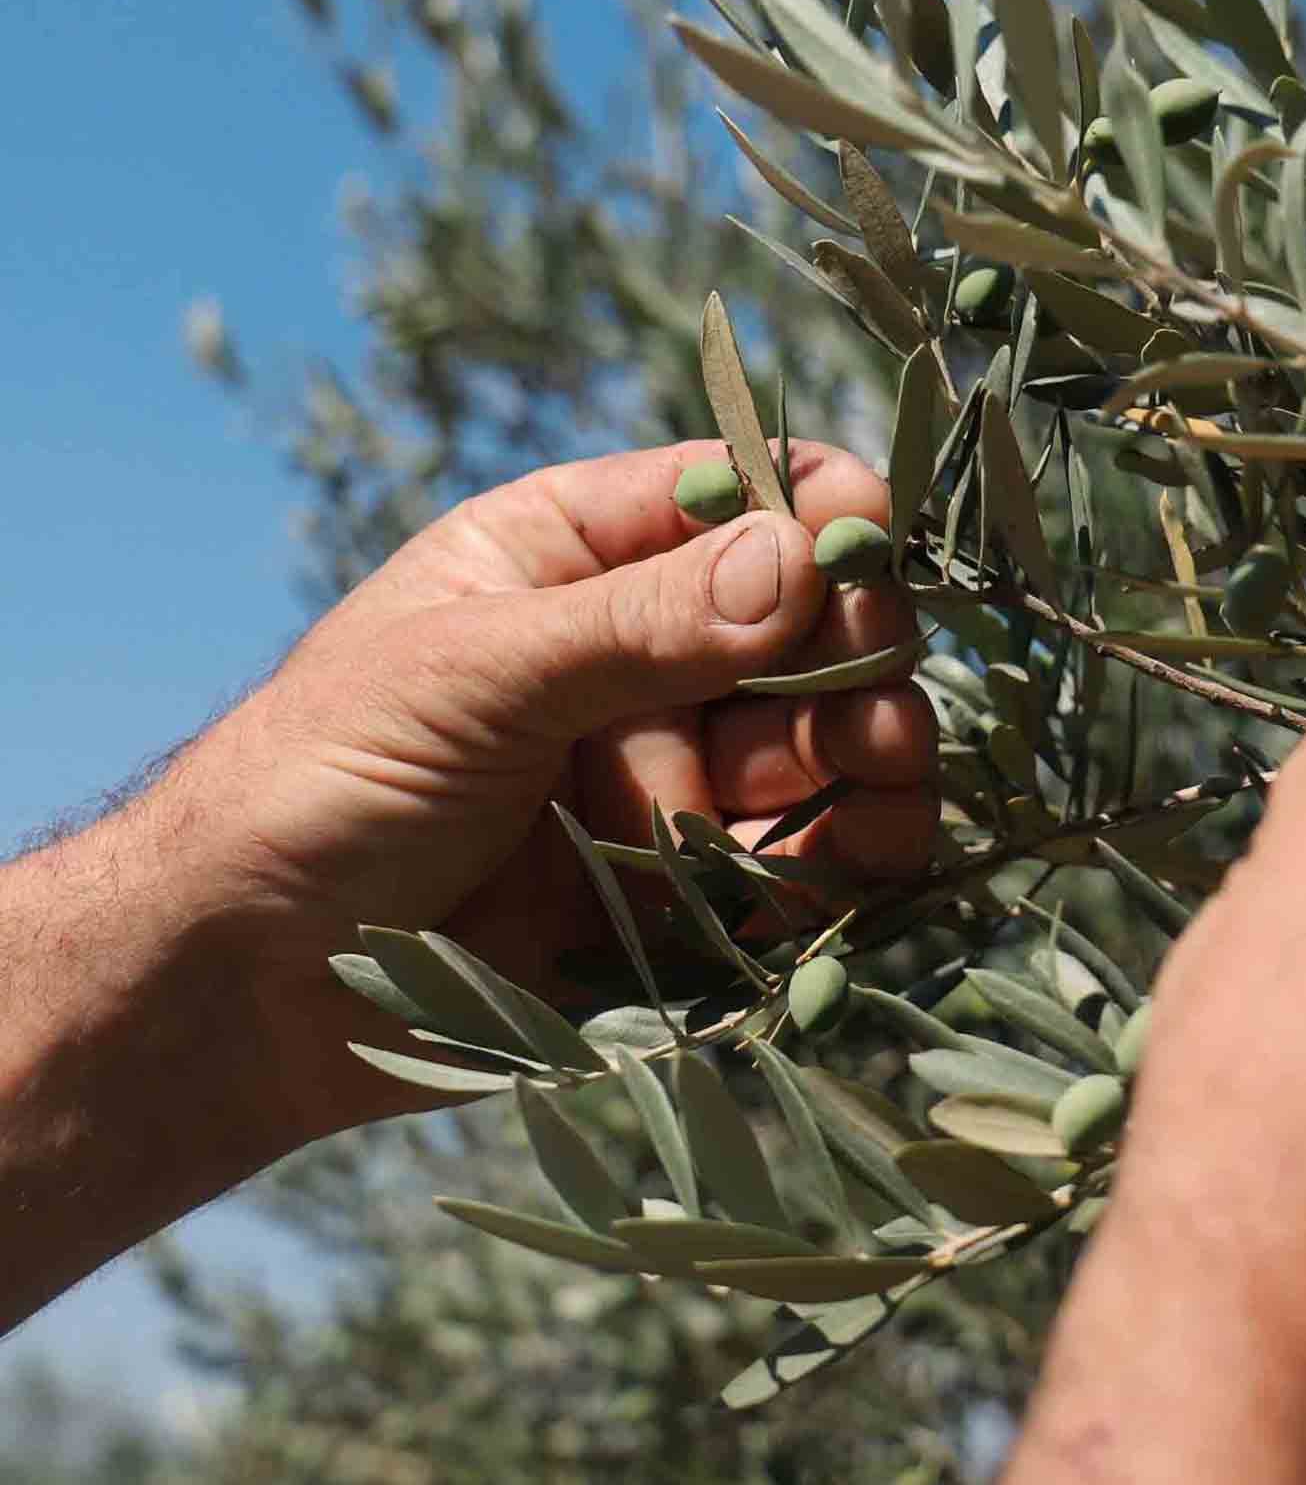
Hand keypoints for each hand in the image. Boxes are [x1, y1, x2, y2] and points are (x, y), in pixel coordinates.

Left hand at [160, 440, 936, 1155]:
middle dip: (850, 658)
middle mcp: (636, 658)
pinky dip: (846, 868)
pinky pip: (802, 868)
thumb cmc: (316, 783)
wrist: (246, 989)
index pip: (730, 496)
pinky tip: (861, 870)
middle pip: (804, 627)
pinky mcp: (682, 897)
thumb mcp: (472, 676)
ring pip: (823, 749)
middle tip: (870, 706)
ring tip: (879, 785)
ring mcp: (665, 776)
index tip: (870, 550)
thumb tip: (800, 555)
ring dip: (866, 763)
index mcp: (570, 555)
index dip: (815, 515)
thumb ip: (639, 624)